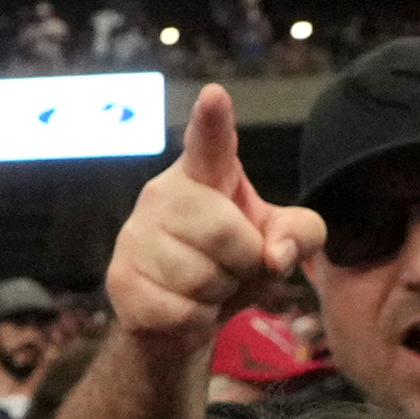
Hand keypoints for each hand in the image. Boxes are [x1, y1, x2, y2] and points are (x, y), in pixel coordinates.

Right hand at [101, 86, 322, 365]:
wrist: (176, 317)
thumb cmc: (230, 261)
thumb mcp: (277, 241)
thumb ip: (300, 234)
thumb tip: (276, 254)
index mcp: (205, 172)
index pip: (210, 142)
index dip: (213, 120)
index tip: (215, 96)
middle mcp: (162, 193)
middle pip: (225, 233)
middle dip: (242, 262)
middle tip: (230, 266)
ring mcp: (135, 235)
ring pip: (201, 278)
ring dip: (218, 295)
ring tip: (205, 288)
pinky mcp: (120, 279)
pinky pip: (180, 312)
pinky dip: (195, 322)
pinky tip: (184, 310)